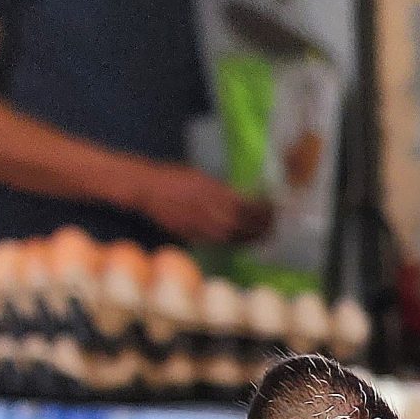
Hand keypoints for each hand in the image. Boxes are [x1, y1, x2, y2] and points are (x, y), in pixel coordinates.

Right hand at [137, 163, 273, 246]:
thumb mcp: (200, 176)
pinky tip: (242, 240)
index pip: (245, 205)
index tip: (273, 208)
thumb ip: (220, 189)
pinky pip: (217, 242)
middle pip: (241, 224)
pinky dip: (233, 242)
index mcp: (210, 190)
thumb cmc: (173, 177)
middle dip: (260, 227)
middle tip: (273, 226)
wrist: (146, 188)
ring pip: (231, 236)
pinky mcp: (191, 234)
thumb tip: (240, 198)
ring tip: (262, 236)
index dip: (261, 210)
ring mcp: (197, 224)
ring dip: (249, 238)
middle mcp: (206, 208)